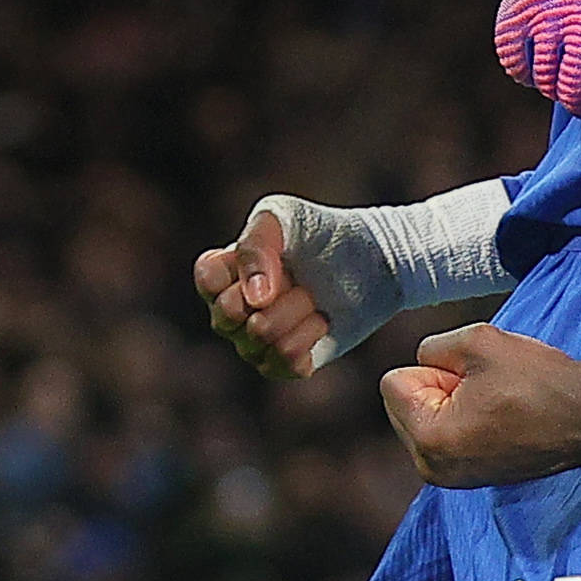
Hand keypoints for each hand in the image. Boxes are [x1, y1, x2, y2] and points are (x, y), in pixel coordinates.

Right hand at [196, 196, 358, 379]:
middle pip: (227, 318)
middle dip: (274, 297)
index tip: (274, 259)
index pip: (207, 281)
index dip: (239, 275)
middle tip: (300, 280)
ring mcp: (255, 340)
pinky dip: (307, 338)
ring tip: (313, 298)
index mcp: (225, 271)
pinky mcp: (285, 363)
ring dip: (295, 315)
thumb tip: (254, 299)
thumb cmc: (323, 233)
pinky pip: (283, 363)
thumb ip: (255, 245)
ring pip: (258, 341)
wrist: (373, 261)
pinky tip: (321, 321)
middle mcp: (232, 309)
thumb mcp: (285, 217)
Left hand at [382, 312, 580, 485]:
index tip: (476, 376)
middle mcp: (433, 468)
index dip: (434, 367)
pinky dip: (468, 422)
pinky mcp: (473, 478)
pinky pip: (450, 436)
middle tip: (488, 389)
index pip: (395, 381)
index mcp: (429, 438)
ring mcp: (454, 479)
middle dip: (437, 388)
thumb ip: (431, 347)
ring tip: (497, 403)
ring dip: (453, 404)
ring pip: (427, 418)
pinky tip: (503, 418)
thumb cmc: (539, 380)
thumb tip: (421, 364)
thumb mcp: (476, 340)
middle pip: (405, 404)